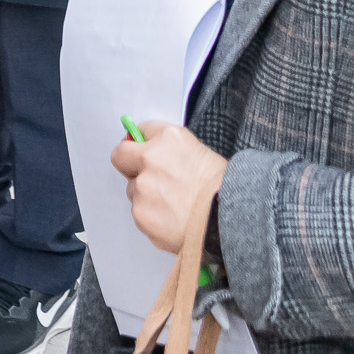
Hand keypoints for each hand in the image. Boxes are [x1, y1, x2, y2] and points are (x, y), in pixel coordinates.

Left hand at [109, 121, 226, 252]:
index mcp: (169, 138)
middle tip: (152, 178)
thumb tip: (149, 147)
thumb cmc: (224, 189)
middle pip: (121, 156)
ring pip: (133, 189)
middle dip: (131, 165)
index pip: (141, 131)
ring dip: (147, 195)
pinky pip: (139, 213)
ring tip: (175, 205)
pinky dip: (153, 217)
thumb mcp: (201, 153)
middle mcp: (150, 159)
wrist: (232, 223)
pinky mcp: (140, 213)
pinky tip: (174, 219)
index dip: (143, 143)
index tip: (144, 150)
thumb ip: (170, 148)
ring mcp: (143, 187)